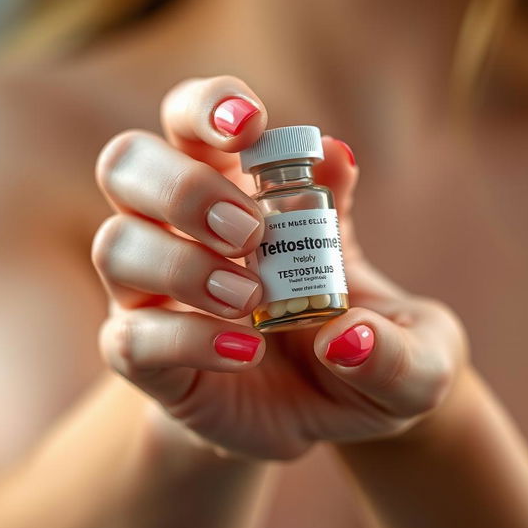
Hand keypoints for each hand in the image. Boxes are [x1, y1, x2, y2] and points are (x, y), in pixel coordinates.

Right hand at [92, 75, 467, 460]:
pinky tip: (245, 351)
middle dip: (184, 187)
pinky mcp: (149, 358)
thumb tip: (351, 285)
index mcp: (240, 189)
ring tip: (251, 297)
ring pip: (115, 247)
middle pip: (127, 165)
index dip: (205, 106)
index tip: (250, 126)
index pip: (189, 120)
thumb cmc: (373, 358)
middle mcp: (184, 231)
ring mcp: (157, 294)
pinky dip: (185, 339)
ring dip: (184, 265)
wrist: (339, 420)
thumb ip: (393, 309)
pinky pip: (129, 338)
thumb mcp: (412, 341)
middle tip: (250, 230)